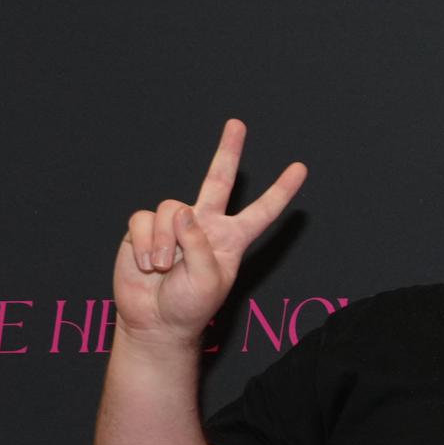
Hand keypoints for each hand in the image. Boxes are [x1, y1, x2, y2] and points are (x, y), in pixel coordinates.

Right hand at [114, 119, 307, 345]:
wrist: (154, 320)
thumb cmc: (189, 306)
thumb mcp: (208, 280)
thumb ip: (199, 244)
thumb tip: (183, 210)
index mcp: (231, 239)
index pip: (262, 211)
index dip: (281, 191)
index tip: (300, 168)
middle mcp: (204, 225)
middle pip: (218, 180)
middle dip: (228, 151)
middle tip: (238, 124)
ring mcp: (174, 224)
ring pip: (171, 209)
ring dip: (164, 242)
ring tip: (164, 268)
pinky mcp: (144, 228)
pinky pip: (143, 220)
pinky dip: (144, 242)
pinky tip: (147, 265)